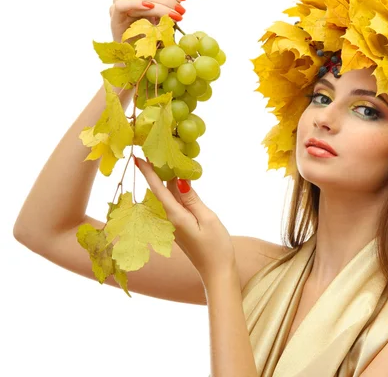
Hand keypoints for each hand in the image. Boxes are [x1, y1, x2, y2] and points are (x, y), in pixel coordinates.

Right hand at [109, 0, 186, 41]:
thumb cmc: (150, 40)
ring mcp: (120, 5)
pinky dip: (136, 3)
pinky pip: (122, 5)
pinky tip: (150, 7)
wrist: (136, 59)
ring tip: (173, 15)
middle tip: (181, 10)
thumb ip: (169, 8)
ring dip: (159, 5)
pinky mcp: (115, 17)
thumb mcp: (163, 21)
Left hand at [133, 156, 235, 281]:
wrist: (217, 272)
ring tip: (169, 159)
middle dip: (158, 170)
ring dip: (167, 179)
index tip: (137, 156)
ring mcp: (174, 224)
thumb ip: (192, 199)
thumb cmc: (216, 248)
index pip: (158, 189)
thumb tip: (179, 180)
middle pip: (161, 190)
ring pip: (168, 196)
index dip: (147, 172)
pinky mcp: (179, 227)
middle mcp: (169, 219)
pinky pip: (174, 204)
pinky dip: (175, 191)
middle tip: (157, 149)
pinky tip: (180, 182)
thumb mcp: (208, 219)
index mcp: (175, 216)